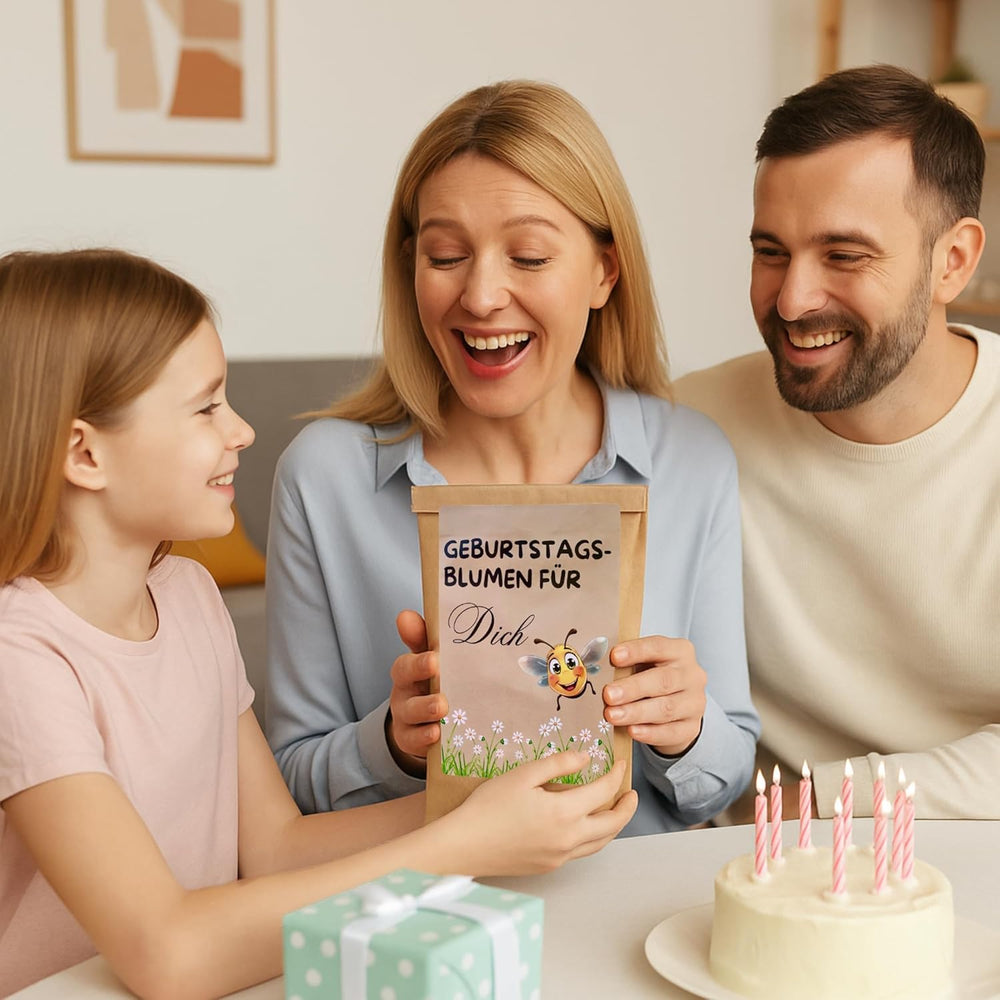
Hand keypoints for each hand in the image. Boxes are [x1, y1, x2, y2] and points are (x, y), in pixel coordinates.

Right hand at [386, 610, 448, 770]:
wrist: (424, 725)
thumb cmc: (432, 685)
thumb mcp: (429, 662)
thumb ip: (423, 639)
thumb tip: (405, 615)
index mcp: (410, 670)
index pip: (407, 660)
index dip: (417, 658)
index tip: (434, 656)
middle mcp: (404, 691)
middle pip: (404, 681)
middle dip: (419, 673)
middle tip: (437, 668)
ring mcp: (406, 717)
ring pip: (410, 712)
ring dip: (426, 708)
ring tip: (442, 707)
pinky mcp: (410, 740)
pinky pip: (414, 739)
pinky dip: (425, 737)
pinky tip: (438, 734)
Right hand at [450, 752, 636, 874]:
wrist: (464, 845)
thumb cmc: (488, 807)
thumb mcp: (523, 775)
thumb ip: (558, 765)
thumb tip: (586, 758)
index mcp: (564, 812)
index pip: (602, 792)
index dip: (615, 776)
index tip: (619, 764)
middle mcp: (568, 839)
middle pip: (612, 824)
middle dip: (627, 808)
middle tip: (632, 794)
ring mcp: (559, 856)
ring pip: (599, 843)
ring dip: (613, 826)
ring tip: (615, 811)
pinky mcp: (548, 866)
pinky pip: (580, 852)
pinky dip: (592, 837)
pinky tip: (583, 826)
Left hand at [602, 636, 706, 755]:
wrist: (678, 707)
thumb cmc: (653, 678)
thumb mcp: (644, 664)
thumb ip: (627, 664)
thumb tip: (595, 666)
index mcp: (680, 651)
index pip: (658, 646)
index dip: (636, 651)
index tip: (613, 657)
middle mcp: (692, 675)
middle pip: (663, 680)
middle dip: (633, 688)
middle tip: (608, 695)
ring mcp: (695, 703)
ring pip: (666, 708)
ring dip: (636, 712)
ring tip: (612, 715)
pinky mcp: (691, 728)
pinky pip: (671, 732)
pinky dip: (649, 732)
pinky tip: (632, 731)